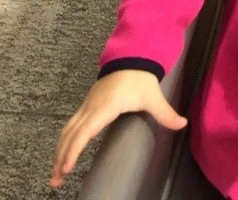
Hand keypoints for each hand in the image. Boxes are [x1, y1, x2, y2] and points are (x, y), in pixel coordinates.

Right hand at [49, 70, 186, 188]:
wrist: (130, 57)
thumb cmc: (139, 77)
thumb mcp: (153, 96)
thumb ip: (165, 113)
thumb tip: (182, 124)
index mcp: (105, 107)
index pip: (85, 131)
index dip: (74, 150)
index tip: (65, 168)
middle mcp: (91, 107)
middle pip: (70, 135)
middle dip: (61, 158)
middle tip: (55, 181)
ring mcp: (87, 106)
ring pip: (67, 131)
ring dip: (59, 152)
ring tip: (55, 175)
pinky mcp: (87, 106)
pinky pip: (70, 126)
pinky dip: (64, 142)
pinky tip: (62, 154)